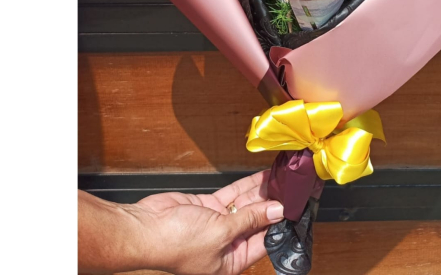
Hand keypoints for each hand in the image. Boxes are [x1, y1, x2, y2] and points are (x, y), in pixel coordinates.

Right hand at [137, 170, 283, 274]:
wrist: (145, 227)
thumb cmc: (175, 244)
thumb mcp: (220, 233)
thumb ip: (249, 219)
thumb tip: (276, 211)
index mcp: (230, 263)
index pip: (264, 242)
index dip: (280, 226)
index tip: (296, 210)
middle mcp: (226, 245)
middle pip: (257, 222)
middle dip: (273, 205)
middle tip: (291, 189)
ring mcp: (217, 224)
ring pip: (247, 206)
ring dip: (262, 192)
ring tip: (281, 179)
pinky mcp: (209, 207)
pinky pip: (233, 196)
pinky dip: (247, 186)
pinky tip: (261, 177)